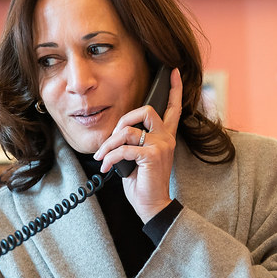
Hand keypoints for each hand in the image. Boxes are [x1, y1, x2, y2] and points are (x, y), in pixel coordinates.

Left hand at [93, 68, 182, 221]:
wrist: (152, 205)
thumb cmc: (143, 183)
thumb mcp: (137, 158)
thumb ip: (133, 141)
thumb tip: (116, 134)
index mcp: (165, 137)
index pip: (174, 108)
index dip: (174, 89)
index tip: (173, 72)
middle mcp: (166, 138)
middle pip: (145, 110)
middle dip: (122, 120)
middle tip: (112, 138)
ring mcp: (161, 146)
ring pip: (127, 131)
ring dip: (108, 145)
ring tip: (102, 158)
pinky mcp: (153, 155)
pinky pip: (123, 148)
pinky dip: (109, 158)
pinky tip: (105, 167)